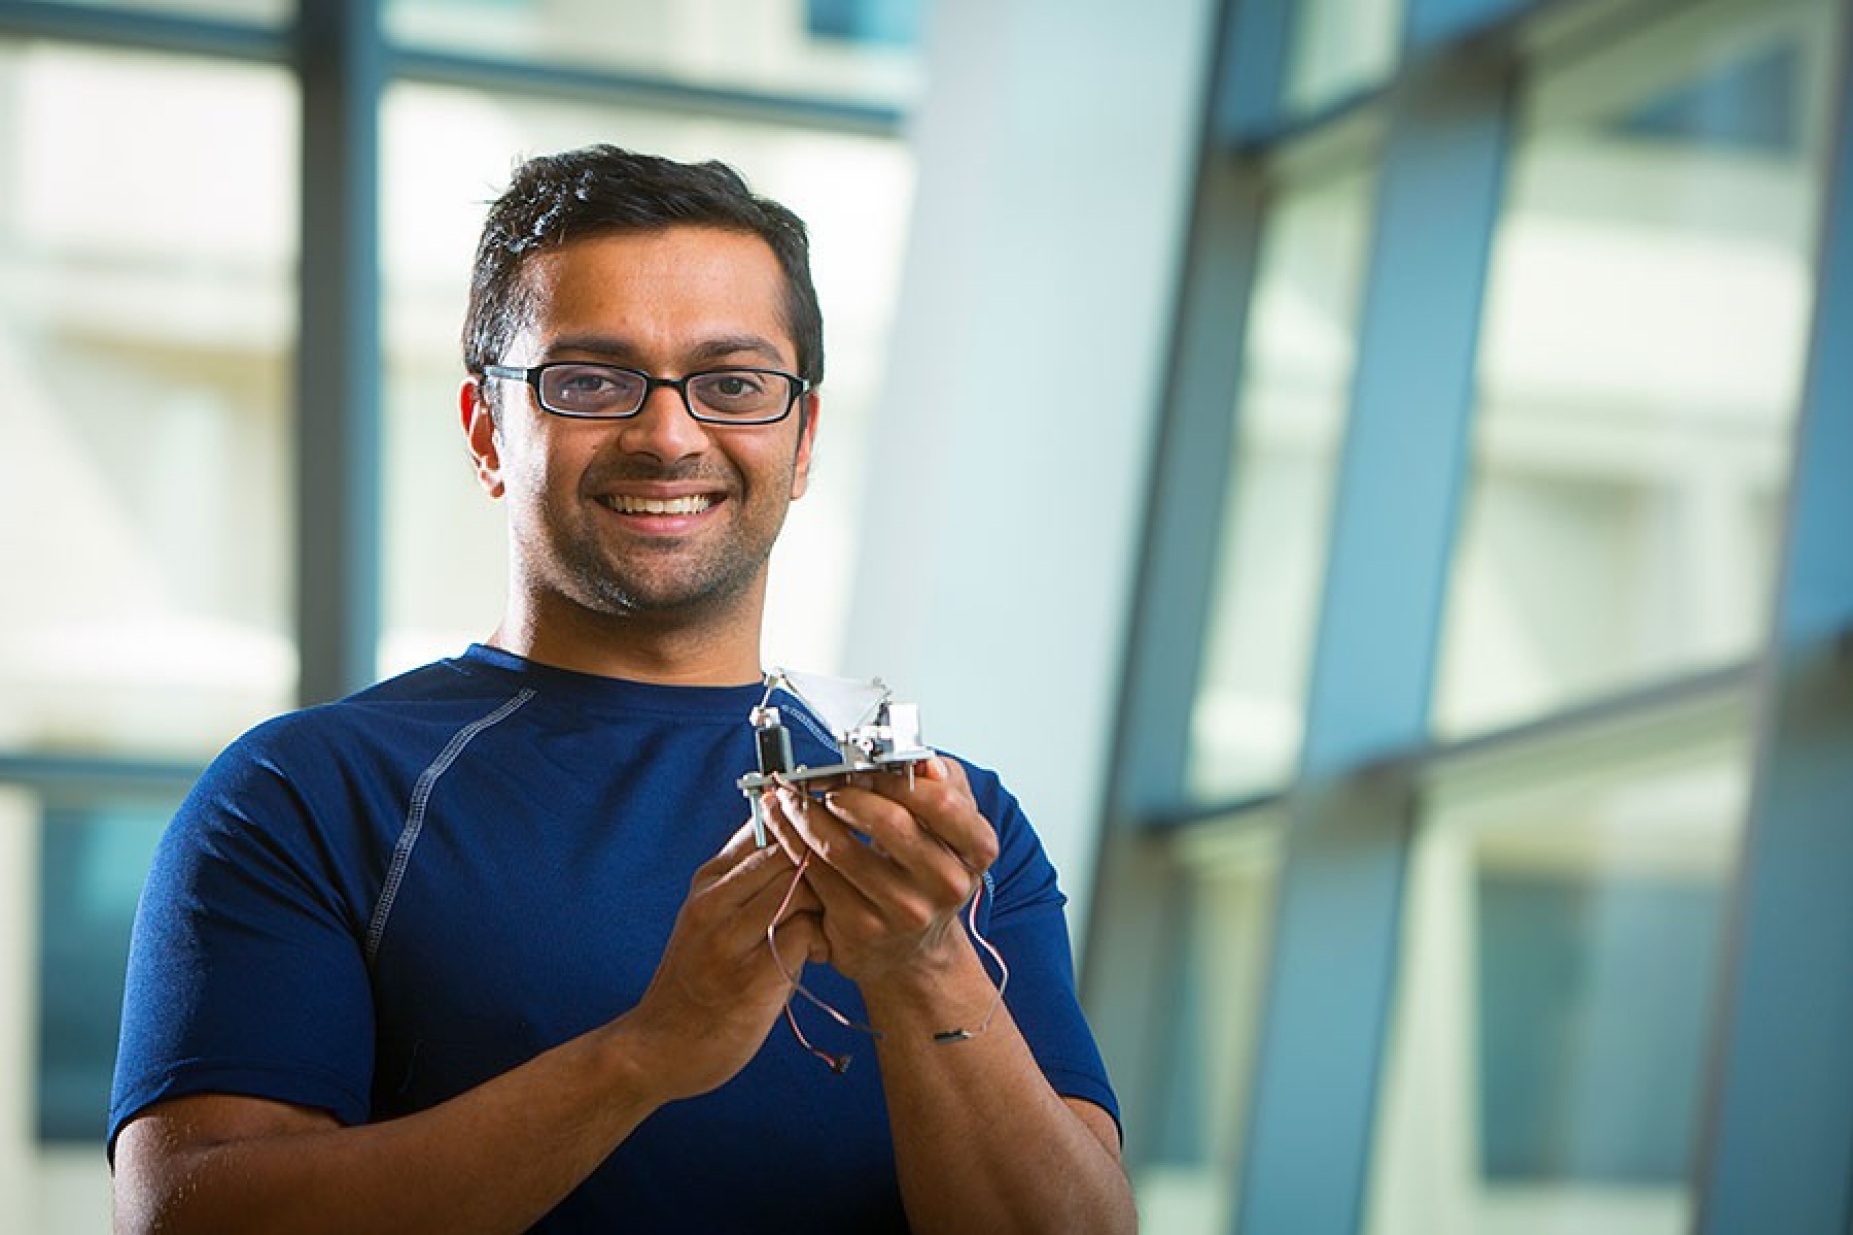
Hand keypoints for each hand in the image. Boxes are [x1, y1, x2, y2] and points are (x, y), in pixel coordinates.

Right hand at [622, 820, 822, 1100]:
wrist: (658, 1046)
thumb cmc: (698, 979)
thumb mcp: (709, 917)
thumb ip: (745, 881)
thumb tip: (793, 836)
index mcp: (707, 879)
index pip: (765, 822)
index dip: (807, 826)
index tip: (834, 841)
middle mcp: (713, 900)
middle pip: (789, 848)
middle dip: (827, 863)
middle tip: (846, 887)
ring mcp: (728, 937)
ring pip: (802, 885)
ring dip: (828, 902)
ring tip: (830, 925)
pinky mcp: (749, 976)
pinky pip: (806, 932)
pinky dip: (825, 940)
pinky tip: (821, 956)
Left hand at [763, 756, 999, 990]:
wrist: (914, 951)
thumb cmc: (927, 875)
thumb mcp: (950, 830)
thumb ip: (942, 786)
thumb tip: (922, 760)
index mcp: (975, 851)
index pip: (941, 802)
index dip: (897, 777)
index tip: (866, 767)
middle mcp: (946, 884)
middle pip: (891, 823)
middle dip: (846, 793)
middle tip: (821, 782)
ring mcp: (904, 910)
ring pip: (842, 849)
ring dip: (806, 814)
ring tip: (790, 798)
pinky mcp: (862, 928)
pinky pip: (818, 875)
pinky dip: (793, 842)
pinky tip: (784, 826)